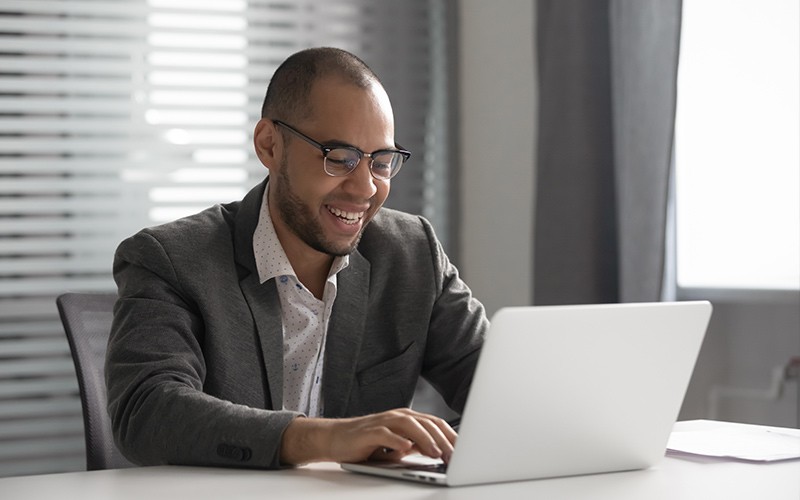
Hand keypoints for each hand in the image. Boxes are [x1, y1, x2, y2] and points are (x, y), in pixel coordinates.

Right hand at [280, 408, 456, 465]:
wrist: (336, 438)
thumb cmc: (368, 443)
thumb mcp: (398, 445)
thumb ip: (417, 446)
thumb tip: (441, 454)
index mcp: (408, 418)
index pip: (436, 423)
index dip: (451, 435)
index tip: (465, 450)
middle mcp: (399, 416)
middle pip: (427, 423)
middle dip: (443, 440)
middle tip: (455, 456)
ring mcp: (384, 421)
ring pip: (411, 425)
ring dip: (426, 439)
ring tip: (437, 453)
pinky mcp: (370, 431)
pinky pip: (387, 434)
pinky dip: (398, 441)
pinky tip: (407, 448)